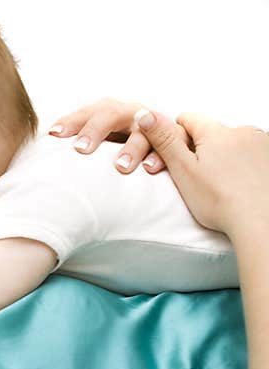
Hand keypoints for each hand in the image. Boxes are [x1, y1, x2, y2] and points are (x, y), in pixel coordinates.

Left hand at [49, 97, 186, 174]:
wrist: (164, 142)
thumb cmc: (118, 147)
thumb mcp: (99, 143)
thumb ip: (73, 147)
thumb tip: (36, 156)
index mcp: (109, 111)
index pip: (86, 112)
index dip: (71, 121)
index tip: (53, 135)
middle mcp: (131, 112)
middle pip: (111, 113)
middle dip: (95, 130)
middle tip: (80, 150)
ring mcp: (154, 124)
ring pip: (143, 130)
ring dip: (131, 148)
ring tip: (120, 167)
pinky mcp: (175, 140)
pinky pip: (172, 145)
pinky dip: (162, 157)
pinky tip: (150, 170)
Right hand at [133, 109, 268, 235]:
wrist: (259, 222)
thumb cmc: (219, 201)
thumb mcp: (182, 170)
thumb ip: (164, 140)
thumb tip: (145, 114)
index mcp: (216, 132)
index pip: (188, 118)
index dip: (176, 135)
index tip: (174, 155)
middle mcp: (242, 131)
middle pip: (211, 133)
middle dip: (201, 149)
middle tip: (196, 176)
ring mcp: (261, 144)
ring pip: (232, 143)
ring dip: (224, 156)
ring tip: (220, 183)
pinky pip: (251, 154)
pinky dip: (243, 164)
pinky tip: (239, 183)